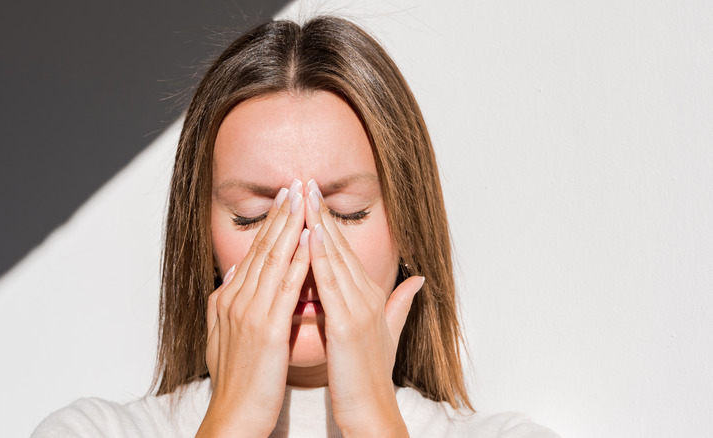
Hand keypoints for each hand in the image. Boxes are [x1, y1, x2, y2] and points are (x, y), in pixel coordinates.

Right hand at [198, 180, 309, 436]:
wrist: (233, 416)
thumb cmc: (238, 380)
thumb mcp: (227, 334)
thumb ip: (230, 299)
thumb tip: (234, 269)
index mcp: (229, 300)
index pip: (254, 254)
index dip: (270, 225)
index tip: (285, 200)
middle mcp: (235, 300)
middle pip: (262, 249)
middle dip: (280, 215)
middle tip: (294, 185)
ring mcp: (248, 312)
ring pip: (272, 260)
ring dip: (290, 227)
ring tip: (303, 199)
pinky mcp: (265, 329)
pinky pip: (284, 287)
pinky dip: (297, 260)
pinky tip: (309, 240)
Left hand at [304, 180, 423, 436]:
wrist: (373, 412)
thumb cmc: (371, 377)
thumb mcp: (388, 333)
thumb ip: (400, 303)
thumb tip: (418, 280)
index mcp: (370, 296)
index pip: (345, 251)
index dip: (329, 222)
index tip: (313, 197)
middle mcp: (367, 296)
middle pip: (340, 246)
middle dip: (322, 213)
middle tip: (305, 182)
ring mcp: (360, 309)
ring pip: (336, 258)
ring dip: (319, 225)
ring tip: (304, 197)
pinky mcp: (349, 325)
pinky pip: (331, 284)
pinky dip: (320, 258)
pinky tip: (310, 236)